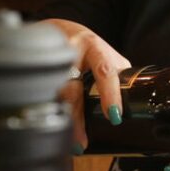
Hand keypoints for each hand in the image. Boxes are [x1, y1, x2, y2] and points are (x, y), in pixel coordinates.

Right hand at [42, 20, 130, 149]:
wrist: (56, 29)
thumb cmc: (86, 47)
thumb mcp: (105, 54)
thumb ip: (117, 73)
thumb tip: (135, 98)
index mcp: (94, 47)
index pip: (104, 71)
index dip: (109, 94)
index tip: (114, 116)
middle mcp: (70, 50)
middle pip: (72, 89)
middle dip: (77, 118)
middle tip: (82, 141)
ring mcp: (49, 58)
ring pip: (54, 94)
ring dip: (62, 119)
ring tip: (70, 141)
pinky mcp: (34, 67)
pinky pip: (40, 94)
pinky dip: (48, 112)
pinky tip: (51, 127)